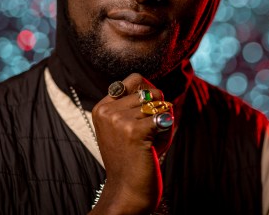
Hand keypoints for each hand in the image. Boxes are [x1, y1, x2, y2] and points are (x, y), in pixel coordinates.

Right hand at [90, 74, 173, 214]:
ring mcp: (118, 120)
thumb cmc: (133, 157)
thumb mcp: (126, 126)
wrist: (128, 190)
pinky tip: (153, 147)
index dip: (149, 92)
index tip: (147, 113)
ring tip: (150, 141)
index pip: (134, 79)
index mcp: (102, 107)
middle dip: (158, 110)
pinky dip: (166, 132)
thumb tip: (155, 87)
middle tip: (150, 133)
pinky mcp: (133, 131)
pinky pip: (164, 118)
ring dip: (163, 122)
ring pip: (158, 104)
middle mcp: (107, 110)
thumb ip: (136, 104)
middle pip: (150, 91)